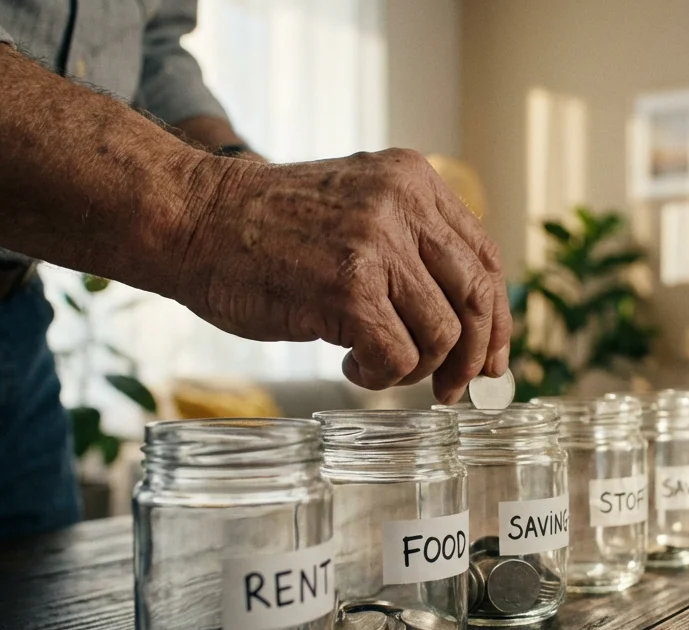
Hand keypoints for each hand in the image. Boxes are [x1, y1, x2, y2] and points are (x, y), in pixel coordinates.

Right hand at [176, 148, 511, 402]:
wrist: (191, 220)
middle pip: (478, 297)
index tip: (492, 359)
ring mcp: (376, 245)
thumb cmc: (265, 229)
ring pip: (442, 335)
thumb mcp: (355, 207)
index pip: (486, 258)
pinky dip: (381, 375)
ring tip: (373, 362)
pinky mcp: (348, 289)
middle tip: (453, 391)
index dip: (497, 318)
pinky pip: (399, 357)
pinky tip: (350, 362)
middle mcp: (403, 204)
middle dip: (473, 357)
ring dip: (415, 368)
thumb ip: (410, 243)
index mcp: (413, 180)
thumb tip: (469, 321)